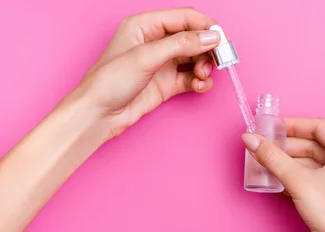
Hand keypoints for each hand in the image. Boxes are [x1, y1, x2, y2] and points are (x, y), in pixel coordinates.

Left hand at [67, 7, 219, 139]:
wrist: (98, 115)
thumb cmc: (109, 82)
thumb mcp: (147, 57)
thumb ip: (182, 44)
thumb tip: (211, 36)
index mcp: (145, 25)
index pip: (184, 18)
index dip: (206, 26)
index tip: (222, 39)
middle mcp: (156, 42)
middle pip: (194, 38)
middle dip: (208, 49)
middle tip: (219, 61)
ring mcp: (163, 63)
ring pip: (196, 58)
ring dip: (205, 67)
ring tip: (202, 77)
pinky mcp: (168, 83)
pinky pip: (192, 78)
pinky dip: (200, 82)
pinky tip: (199, 87)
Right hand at [241, 118, 324, 231]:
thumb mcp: (298, 180)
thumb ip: (272, 158)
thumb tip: (252, 140)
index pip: (319, 127)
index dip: (294, 125)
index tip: (273, 127)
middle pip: (315, 145)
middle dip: (288, 146)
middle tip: (266, 146)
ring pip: (313, 163)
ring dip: (290, 163)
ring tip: (268, 164)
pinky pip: (315, 178)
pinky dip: (297, 177)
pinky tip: (278, 181)